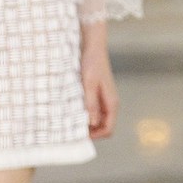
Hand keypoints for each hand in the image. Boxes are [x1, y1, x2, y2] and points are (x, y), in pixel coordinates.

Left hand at [81, 25, 117, 139]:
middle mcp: (110, 103)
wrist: (93, 46)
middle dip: (90, 131)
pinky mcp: (97, 94)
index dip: (96, 136)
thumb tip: (92, 123)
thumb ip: (91, 103)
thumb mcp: (89, 84)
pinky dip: (85, 113)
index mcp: (111, 103)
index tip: (79, 135)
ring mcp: (104, 99)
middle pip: (103, 126)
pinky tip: (72, 110)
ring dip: (86, 122)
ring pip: (98, 119)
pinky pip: (93, 110)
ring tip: (70, 121)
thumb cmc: (91, 63)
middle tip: (72, 130)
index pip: (108, 129)